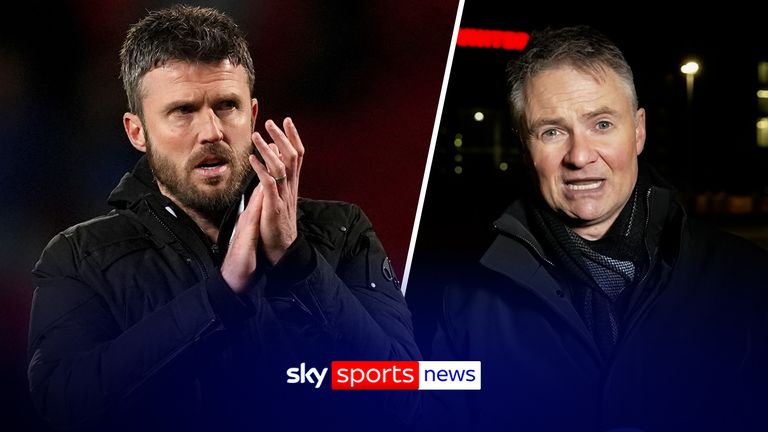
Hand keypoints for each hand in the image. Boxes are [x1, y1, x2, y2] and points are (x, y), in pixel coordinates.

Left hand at [220, 118, 303, 292]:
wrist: (282, 248)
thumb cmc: (278, 222)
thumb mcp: (280, 196)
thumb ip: (279, 176)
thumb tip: (276, 156)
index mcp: (292, 183)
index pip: (298, 155)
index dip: (293, 137)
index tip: (287, 120)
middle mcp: (291, 186)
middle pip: (292, 156)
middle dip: (281, 137)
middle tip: (271, 122)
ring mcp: (283, 196)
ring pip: (281, 167)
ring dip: (268, 150)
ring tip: (257, 136)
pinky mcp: (274, 206)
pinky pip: (269, 184)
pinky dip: (261, 170)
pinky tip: (252, 159)